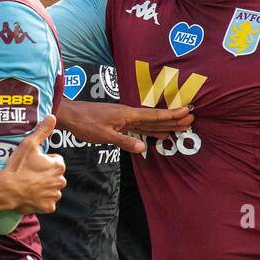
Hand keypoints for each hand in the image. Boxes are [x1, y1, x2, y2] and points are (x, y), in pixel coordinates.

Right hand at [0, 114, 65, 214]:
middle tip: (29, 173)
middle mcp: (60, 181)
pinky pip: (47, 202)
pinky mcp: (48, 207)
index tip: (33, 163)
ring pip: (52, 189)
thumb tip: (52, 117)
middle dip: (45, 175)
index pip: (56, 161)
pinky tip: (31, 195)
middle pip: (55, 175)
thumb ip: (42, 131)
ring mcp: (54, 195)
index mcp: (58, 166)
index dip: (44, 161)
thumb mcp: (29, 144)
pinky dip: (41, 200)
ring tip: (29, 184)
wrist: (6, 189)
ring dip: (44, 187)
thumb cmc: (17, 167)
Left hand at [56, 100, 193, 153]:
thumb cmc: (84, 124)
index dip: (171, 115)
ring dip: (164, 125)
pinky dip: (149, 130)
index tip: (187, 112)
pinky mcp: (118, 122)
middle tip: (191, 120)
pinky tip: (157, 135)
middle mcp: (128, 114)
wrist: (69, 115)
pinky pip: (138, 126)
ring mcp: (123, 117)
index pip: (154, 115)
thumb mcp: (104, 135)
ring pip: (148, 122)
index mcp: (127, 114)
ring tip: (179, 128)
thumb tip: (144, 147)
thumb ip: (124, 141)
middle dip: (173, 119)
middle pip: (155, 118)